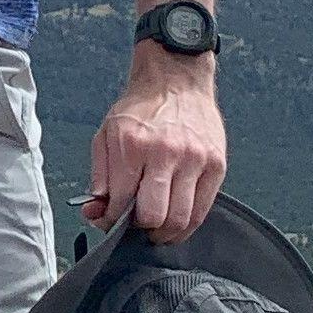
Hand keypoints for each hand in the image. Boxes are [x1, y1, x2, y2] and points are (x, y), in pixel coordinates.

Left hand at [85, 56, 225, 243]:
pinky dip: (187, 224)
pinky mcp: (216, 164)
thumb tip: (96, 212)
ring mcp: (195, 159)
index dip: (112, 220)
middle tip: (137, 227)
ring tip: (156, 229)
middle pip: (154, 217)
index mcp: (133, 145)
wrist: (176, 79)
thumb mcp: (107, 135)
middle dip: (141, 230)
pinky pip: (202, 210)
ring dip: (165, 233)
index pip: (120, 202)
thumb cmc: (141, 108)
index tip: (112, 221)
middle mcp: (166, 153)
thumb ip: (99, 177)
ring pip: (180, 219)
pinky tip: (176, 222)